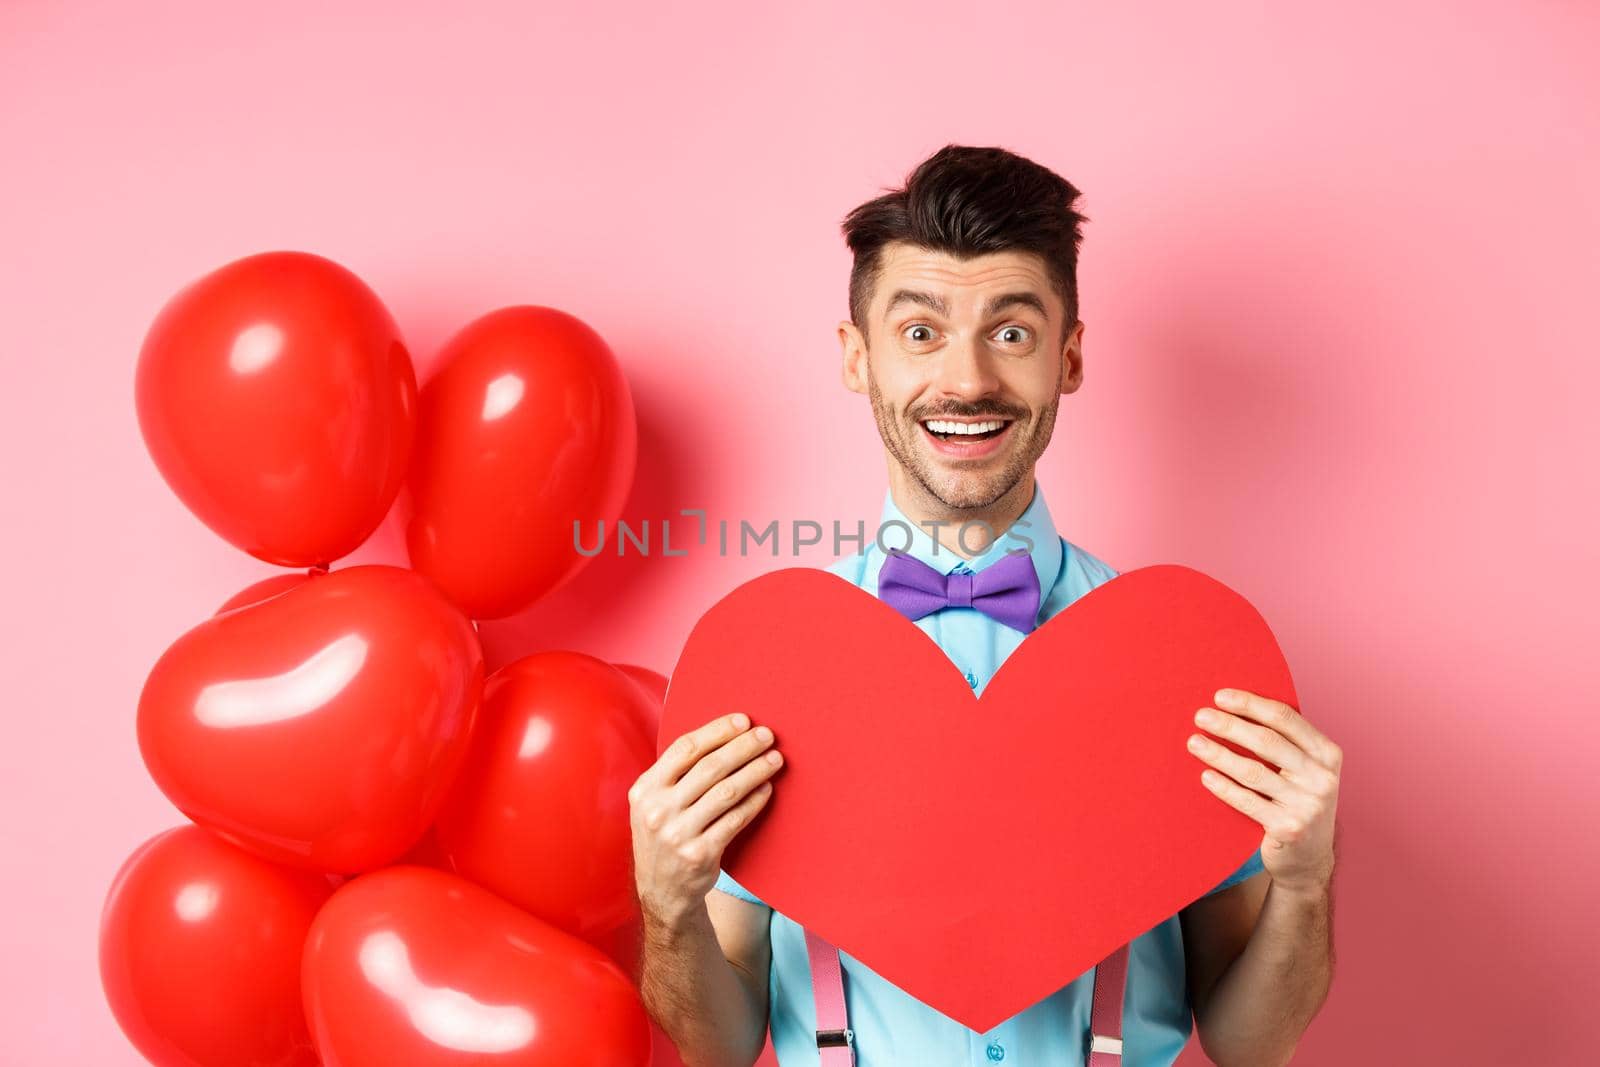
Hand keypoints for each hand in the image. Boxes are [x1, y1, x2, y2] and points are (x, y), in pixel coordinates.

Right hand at [629, 712, 784, 925]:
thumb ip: (674, 774)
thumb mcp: (653, 802)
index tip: (743, 720)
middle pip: (710, 767)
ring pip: (727, 792)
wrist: (661, 890)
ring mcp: (678, 834)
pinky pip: (735, 820)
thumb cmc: (665, 834)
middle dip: (743, 747)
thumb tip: (721, 735)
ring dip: (755, 771)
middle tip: (767, 736)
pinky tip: (767, 789)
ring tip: (775, 760)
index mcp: (645, 789)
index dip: (717, 731)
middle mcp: (658, 810)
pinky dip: (754, 801)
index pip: (684, 749)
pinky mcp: (700, 854)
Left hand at [1186, 688, 1341, 893]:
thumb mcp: (1306, 769)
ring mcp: (1308, 805)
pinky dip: (1224, 787)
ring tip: (1194, 743)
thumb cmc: (1298, 801)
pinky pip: (1248, 802)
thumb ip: (1285, 741)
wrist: (1310, 859)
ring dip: (1219, 754)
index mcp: (1327, 754)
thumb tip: (1235, 707)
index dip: (1250, 704)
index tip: (1220, 696)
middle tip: (1200, 716)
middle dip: (1230, 725)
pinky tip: (1205, 775)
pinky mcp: (1289, 829)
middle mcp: (1322, 778)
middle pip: (1267, 741)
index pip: (1285, 718)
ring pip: (1254, 771)